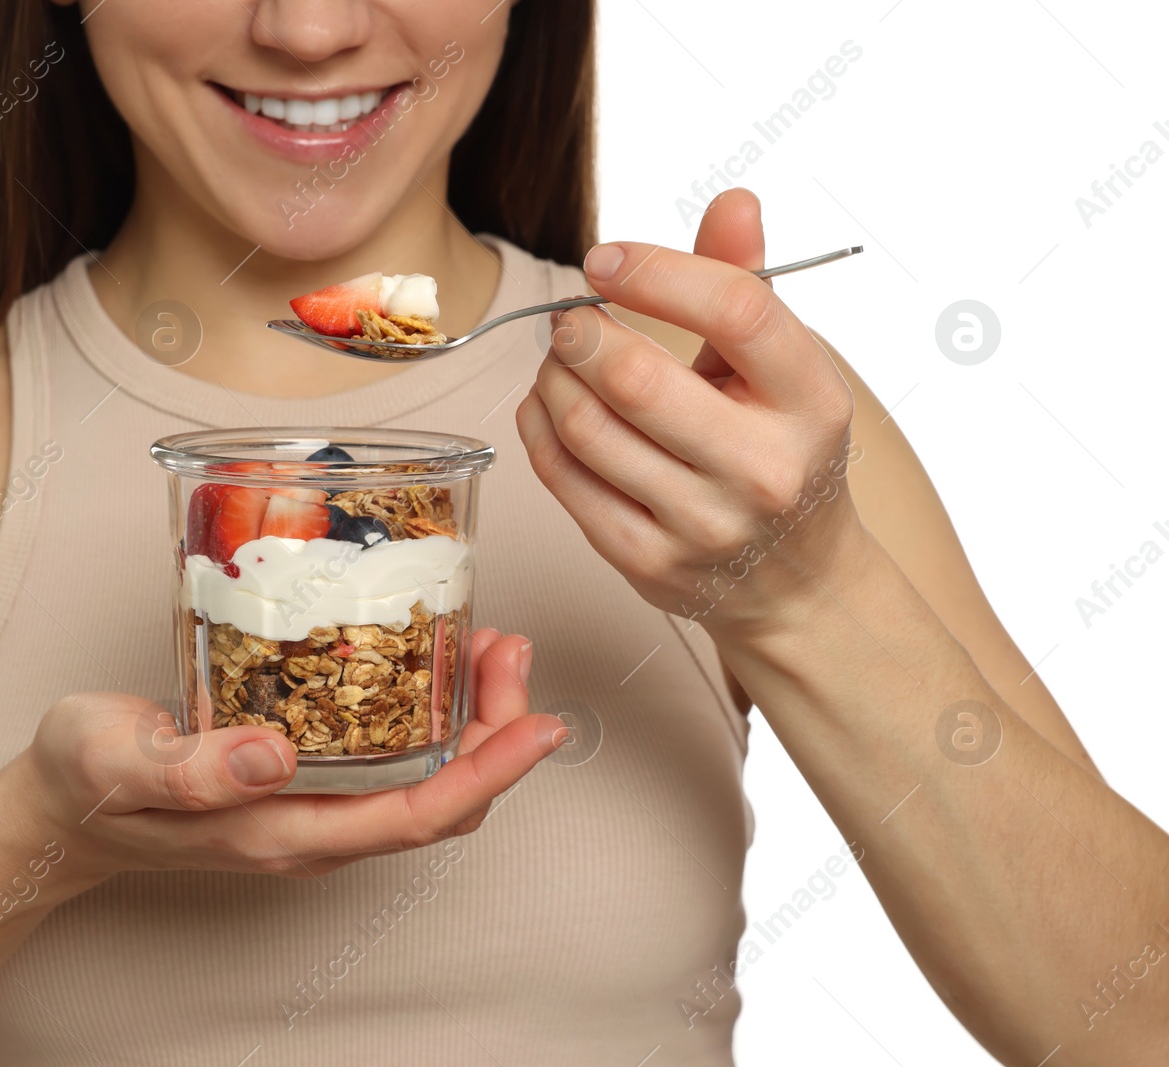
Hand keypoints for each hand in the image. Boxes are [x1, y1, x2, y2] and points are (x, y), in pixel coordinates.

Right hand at [13, 629, 564, 880]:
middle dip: (496, 733)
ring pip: (423, 777)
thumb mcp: (118, 764)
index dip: (488, 773)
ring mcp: (313, 803)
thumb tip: (276, 756)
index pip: (416, 817)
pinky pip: (391, 755)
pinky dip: (426, 707)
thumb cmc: (87, 782)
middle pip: (441, 800)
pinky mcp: (304, 774)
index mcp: (283, 831)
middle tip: (510, 650)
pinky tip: (426, 655)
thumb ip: (191, 768)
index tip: (539, 723)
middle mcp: (314, 825)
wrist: (63, 806)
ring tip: (489, 644)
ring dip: (471, 719)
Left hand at [516, 189, 867, 636]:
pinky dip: (540, 427)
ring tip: (560, 359)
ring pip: (588, 428)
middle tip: (569, 316)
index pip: (736, 311)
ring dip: (552, 377)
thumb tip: (733, 201)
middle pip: (638, 378)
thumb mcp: (784, 368)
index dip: (658, 272)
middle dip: (581, 332)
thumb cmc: (782, 451)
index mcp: (811, 402)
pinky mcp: (649, 561)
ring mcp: (703, 524)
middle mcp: (763, 469)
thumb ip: (747, 283)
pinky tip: (549, 405)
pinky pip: (565, 479)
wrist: (797, 580)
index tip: (604, 259)